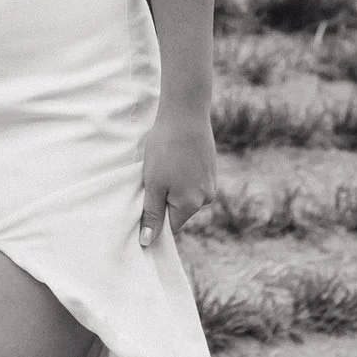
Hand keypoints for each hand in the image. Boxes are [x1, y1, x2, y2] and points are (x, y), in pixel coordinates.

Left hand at [138, 101, 216, 251]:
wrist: (185, 114)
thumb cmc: (165, 149)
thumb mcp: (154, 184)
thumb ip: (152, 214)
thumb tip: (148, 242)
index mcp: (191, 204)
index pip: (171, 226)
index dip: (156, 217)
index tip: (145, 202)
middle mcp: (206, 197)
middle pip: (179, 210)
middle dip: (165, 199)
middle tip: (152, 178)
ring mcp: (211, 182)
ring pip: (186, 194)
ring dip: (173, 186)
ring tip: (165, 165)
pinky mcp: (211, 168)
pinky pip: (193, 181)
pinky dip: (182, 174)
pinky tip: (174, 158)